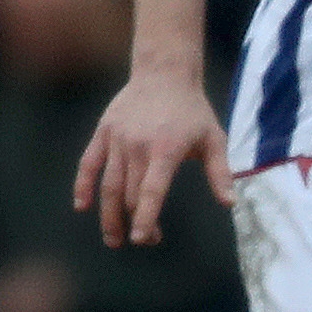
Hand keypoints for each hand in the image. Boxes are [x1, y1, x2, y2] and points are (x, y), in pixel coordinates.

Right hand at [74, 67, 230, 247]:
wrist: (164, 72)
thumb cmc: (193, 110)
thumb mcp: (214, 138)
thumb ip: (220, 172)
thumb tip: (229, 204)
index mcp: (166, 149)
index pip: (151, 191)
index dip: (146, 218)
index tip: (142, 239)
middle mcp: (138, 146)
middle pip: (130, 194)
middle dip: (135, 222)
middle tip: (145, 239)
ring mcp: (118, 139)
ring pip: (109, 185)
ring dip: (108, 215)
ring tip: (112, 238)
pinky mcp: (104, 132)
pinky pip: (88, 163)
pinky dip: (83, 185)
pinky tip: (82, 206)